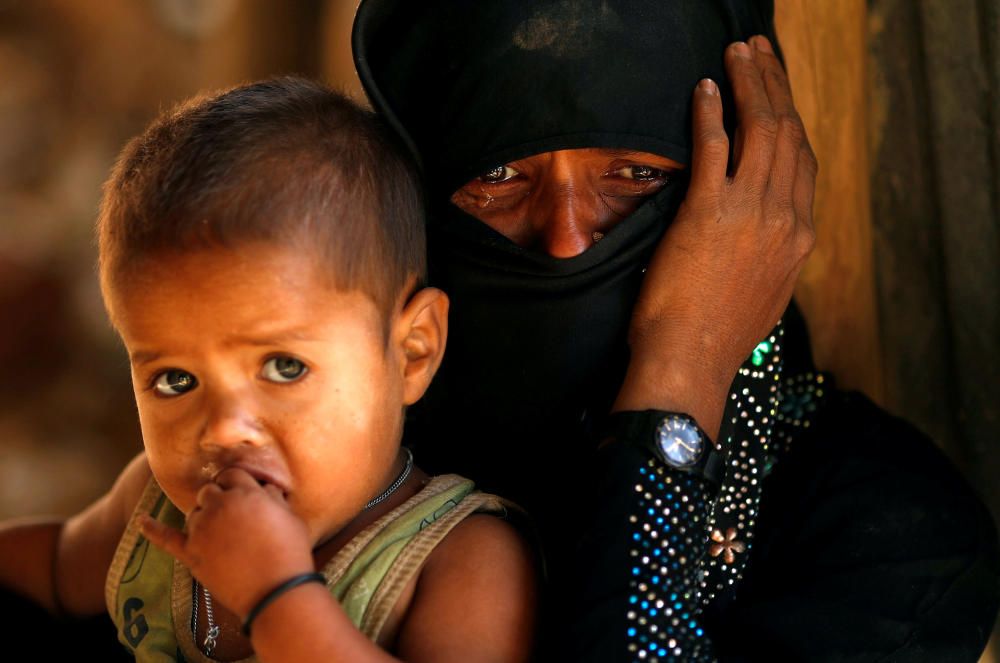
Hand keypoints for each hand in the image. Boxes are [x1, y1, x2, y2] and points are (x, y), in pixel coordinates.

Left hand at [140, 468, 314, 618]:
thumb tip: (264, 489)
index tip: (245, 496)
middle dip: (219, 498)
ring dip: (203, 517)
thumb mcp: (290, 515)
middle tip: (235, 516)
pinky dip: (152, 529)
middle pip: (208, 491)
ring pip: (193, 513)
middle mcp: (219, 506)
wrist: (275, 591)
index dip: (238, 485)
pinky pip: (166, 538)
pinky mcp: (191, 554)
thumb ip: (273, 497)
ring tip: (221, 533)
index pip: (232, 475)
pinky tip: (141, 521)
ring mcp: (201, 530)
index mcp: (245, 492)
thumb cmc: (290, 551)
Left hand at [614, 36, 816, 439]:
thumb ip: (772, 258)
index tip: (779, 93)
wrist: (690, 362)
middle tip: (759, 53)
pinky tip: (704, 89)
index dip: (791, 119)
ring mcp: (751, 213)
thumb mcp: (764, 297)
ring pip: (760, 129)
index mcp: (799, 237)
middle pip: (787, 133)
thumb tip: (766, 243)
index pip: (803, 161)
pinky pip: (714, 145)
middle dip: (773, 85)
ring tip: (738, 54)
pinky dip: (710, 112)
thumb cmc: (716, 337)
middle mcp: (785, 218)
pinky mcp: (709, 212)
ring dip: (748, 84)